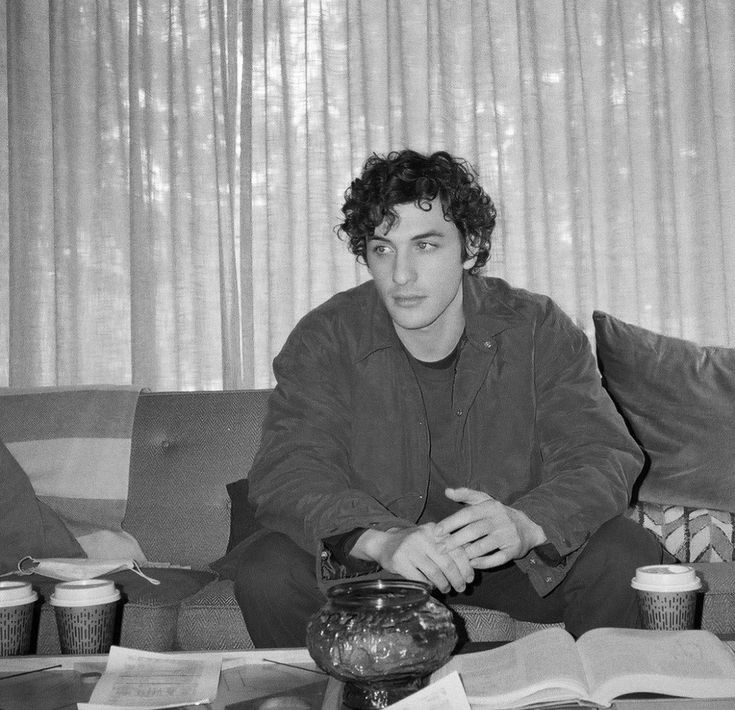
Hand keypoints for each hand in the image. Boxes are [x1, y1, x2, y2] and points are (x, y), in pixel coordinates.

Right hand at [350, 524, 474, 593]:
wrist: (384, 543)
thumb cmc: (414, 543)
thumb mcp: (431, 538)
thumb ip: (449, 545)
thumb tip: (473, 561)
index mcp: (434, 530)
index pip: (456, 550)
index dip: (466, 567)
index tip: (470, 579)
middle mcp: (423, 537)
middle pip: (447, 563)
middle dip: (457, 579)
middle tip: (461, 588)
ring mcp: (410, 549)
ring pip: (435, 573)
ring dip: (444, 585)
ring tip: (447, 589)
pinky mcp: (400, 561)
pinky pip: (420, 579)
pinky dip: (429, 586)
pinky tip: (432, 587)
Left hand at [436, 487, 546, 568]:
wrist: (528, 527)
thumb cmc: (498, 514)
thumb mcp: (485, 500)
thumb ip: (466, 495)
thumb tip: (446, 491)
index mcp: (490, 506)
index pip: (468, 514)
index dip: (451, 523)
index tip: (437, 531)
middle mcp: (500, 520)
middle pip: (474, 531)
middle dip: (455, 540)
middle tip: (440, 548)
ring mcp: (508, 535)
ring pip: (484, 546)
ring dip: (467, 553)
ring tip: (453, 557)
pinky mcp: (514, 550)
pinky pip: (497, 559)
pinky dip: (483, 563)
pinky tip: (471, 564)